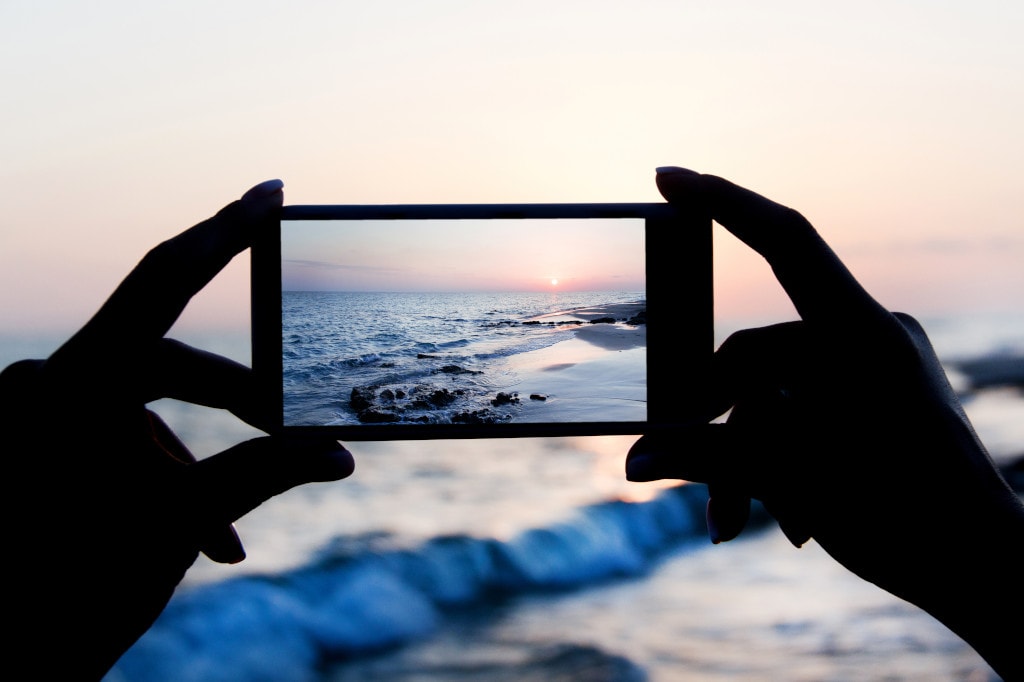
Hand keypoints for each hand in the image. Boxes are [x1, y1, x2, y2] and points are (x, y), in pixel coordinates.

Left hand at [1, 180, 354, 678]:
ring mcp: (49, 415)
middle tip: (292, 426)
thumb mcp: (173, 526)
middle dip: (236, 403)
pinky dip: (168, 477)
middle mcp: (56, 384)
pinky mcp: (53, 446)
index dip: (225, 231)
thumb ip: (263, 476)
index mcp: (74, 382)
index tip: (270, 193)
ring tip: (231, 529)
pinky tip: (204, 538)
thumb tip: (343, 454)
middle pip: (170, 361)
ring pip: (150, 409)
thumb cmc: (59, 593)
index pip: (163, 279)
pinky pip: (124, 439)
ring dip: (201, 460)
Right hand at [627, 167, 1023, 677]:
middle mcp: (868, 336)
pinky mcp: (873, 396)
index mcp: (862, 333)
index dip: (722, 201)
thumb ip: (707, 458)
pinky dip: (780, 456)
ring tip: (743, 520)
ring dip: (750, 457)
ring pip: (773, 392)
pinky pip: (803, 407)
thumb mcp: (795, 478)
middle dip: (721, 425)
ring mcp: (873, 367)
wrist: (989, 572)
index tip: (666, 177)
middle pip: (756, 354)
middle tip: (711, 495)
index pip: (785, 240)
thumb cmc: (910, 520)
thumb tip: (632, 462)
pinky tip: (783, 515)